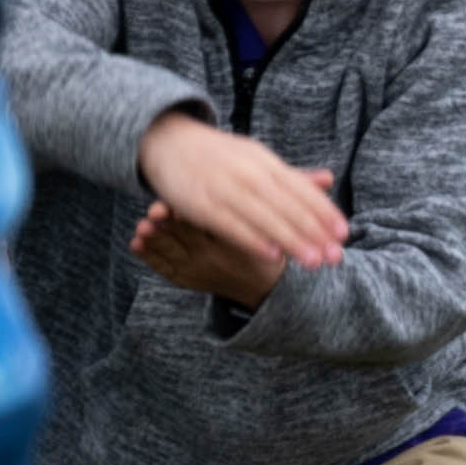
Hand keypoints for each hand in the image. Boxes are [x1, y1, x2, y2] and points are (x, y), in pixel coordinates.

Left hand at [129, 202, 286, 307]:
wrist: (258, 289)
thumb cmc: (270, 248)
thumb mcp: (285, 226)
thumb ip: (297, 194)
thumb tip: (330, 175)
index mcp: (239, 245)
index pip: (221, 225)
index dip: (194, 214)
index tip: (173, 205)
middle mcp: (218, 261)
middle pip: (192, 241)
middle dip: (171, 228)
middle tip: (153, 215)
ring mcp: (200, 270)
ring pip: (175, 254)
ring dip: (157, 241)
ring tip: (142, 229)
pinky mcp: (186, 278)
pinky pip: (164, 267)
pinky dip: (149, 255)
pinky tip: (135, 243)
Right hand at [136, 112, 347, 269]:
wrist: (166, 139)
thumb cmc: (219, 156)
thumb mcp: (257, 158)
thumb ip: (291, 175)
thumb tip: (329, 180)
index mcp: (265, 162)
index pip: (301, 189)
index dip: (324, 211)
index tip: (344, 233)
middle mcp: (249, 173)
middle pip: (288, 204)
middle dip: (314, 231)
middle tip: (336, 256)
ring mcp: (224, 187)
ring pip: (264, 215)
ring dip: (291, 239)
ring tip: (313, 261)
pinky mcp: (199, 203)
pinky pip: (229, 224)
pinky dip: (252, 239)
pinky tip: (272, 255)